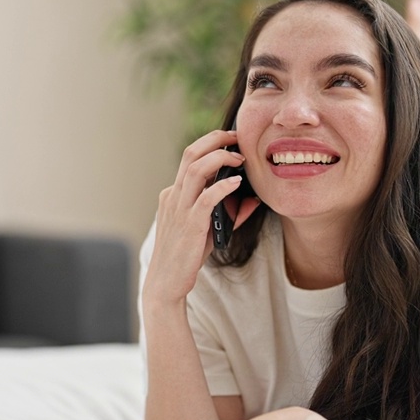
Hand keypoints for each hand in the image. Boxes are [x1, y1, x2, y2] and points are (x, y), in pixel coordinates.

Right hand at [142, 129, 260, 306]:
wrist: (166, 283)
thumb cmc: (186, 256)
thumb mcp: (207, 229)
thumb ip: (229, 212)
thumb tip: (253, 199)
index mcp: (174, 194)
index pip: (191, 159)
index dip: (211, 144)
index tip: (232, 140)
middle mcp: (173, 196)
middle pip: (190, 154)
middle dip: (215, 139)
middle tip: (237, 136)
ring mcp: (178, 209)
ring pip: (195, 169)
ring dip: (220, 158)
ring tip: (240, 158)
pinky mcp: (189, 225)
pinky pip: (205, 198)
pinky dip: (222, 186)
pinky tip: (237, 183)